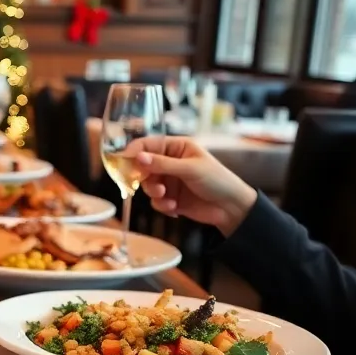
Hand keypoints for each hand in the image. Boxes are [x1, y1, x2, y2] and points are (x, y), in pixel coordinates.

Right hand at [123, 135, 257, 235]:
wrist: (232, 208)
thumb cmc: (217, 180)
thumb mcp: (190, 169)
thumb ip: (162, 164)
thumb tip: (137, 158)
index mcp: (176, 148)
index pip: (147, 145)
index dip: (134, 153)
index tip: (124, 164)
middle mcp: (170, 163)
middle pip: (143, 167)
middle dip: (145, 179)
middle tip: (154, 188)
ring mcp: (170, 181)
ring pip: (147, 186)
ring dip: (154, 194)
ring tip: (167, 199)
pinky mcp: (170, 198)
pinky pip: (155, 201)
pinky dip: (162, 206)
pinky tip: (175, 209)